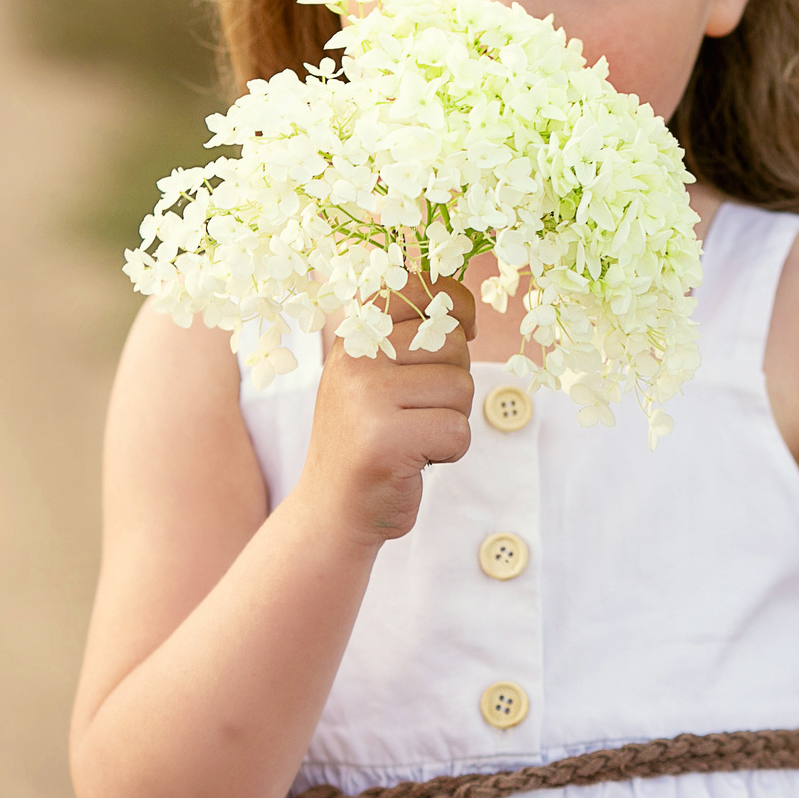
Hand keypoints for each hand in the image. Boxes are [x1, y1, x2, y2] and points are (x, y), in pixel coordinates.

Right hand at [293, 275, 476, 546]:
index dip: (454, 301)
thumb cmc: (370, 440)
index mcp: (355, 337)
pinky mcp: (386, 440)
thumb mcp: (376, 377)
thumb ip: (408, 339)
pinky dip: (449, 452)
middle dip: (453, 382)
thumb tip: (463, 308)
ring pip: (461, 387)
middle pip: (452, 343)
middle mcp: (356, 359)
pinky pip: (458, 431)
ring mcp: (367, 398)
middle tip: (417, 413)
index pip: (414, 287)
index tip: (466, 325)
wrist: (331, 510)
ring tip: (413, 436)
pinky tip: (414, 460)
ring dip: (451, 419)